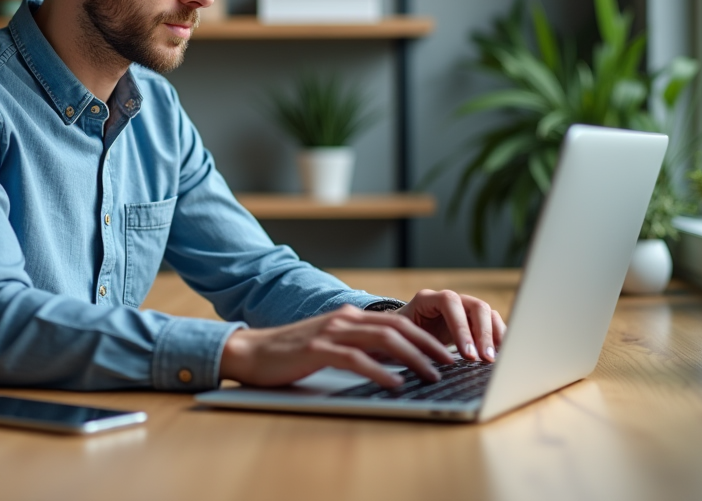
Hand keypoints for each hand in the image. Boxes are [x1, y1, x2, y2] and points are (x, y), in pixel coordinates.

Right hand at [219, 304, 455, 387]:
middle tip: (451, 363)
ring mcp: (330, 332)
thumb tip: (393, 365)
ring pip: (383, 340)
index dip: (426, 337)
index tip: (448, 354)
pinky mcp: (317, 349)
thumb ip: (358, 349)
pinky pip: (355, 358)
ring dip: (412, 358)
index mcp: (349, 318)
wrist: (250, 352)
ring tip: (432, 374)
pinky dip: (379, 371)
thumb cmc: (291, 354)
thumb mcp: (331, 346)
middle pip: (397, 328)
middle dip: (428, 345)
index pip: (398, 323)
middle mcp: (344, 319)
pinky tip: (396, 382)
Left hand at [395, 289, 506, 362]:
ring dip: (494, 337)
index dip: (460, 326)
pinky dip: (499, 338)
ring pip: (487, 313)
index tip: (467, 354)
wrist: (402, 332)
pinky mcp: (473, 320)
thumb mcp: (401, 339)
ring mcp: (463, 307)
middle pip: (475, 306)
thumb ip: (412, 346)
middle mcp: (450, 299)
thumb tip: (423, 366)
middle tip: (485, 359)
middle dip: (482, 334)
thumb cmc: (400, 336)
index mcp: (427, 299)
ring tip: (494, 360)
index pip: (449, 302)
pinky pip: (492, 323)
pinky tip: (501, 355)